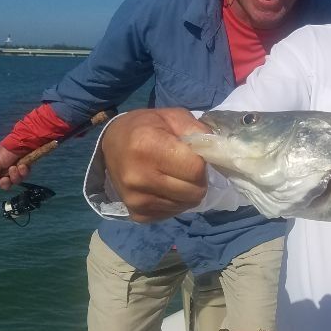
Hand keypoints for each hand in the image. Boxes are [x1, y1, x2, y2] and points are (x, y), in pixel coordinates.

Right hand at [0, 145, 30, 190]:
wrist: (22, 143)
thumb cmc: (5, 152)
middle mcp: (1, 170)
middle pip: (1, 184)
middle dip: (4, 183)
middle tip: (5, 178)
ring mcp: (13, 170)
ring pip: (13, 181)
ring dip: (14, 176)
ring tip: (14, 167)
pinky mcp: (23, 169)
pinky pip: (23, 176)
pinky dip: (22, 172)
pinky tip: (23, 166)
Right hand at [101, 108, 209, 222]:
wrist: (112, 144)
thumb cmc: (146, 127)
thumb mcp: (172, 117)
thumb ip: (197, 131)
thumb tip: (218, 151)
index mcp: (147, 147)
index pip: (196, 169)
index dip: (202, 163)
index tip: (195, 155)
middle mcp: (139, 177)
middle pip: (194, 192)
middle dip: (198, 179)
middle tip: (188, 167)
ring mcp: (137, 200)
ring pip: (186, 205)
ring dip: (188, 192)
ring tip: (175, 176)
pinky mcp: (137, 214)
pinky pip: (172, 213)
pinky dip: (175, 202)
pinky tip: (164, 187)